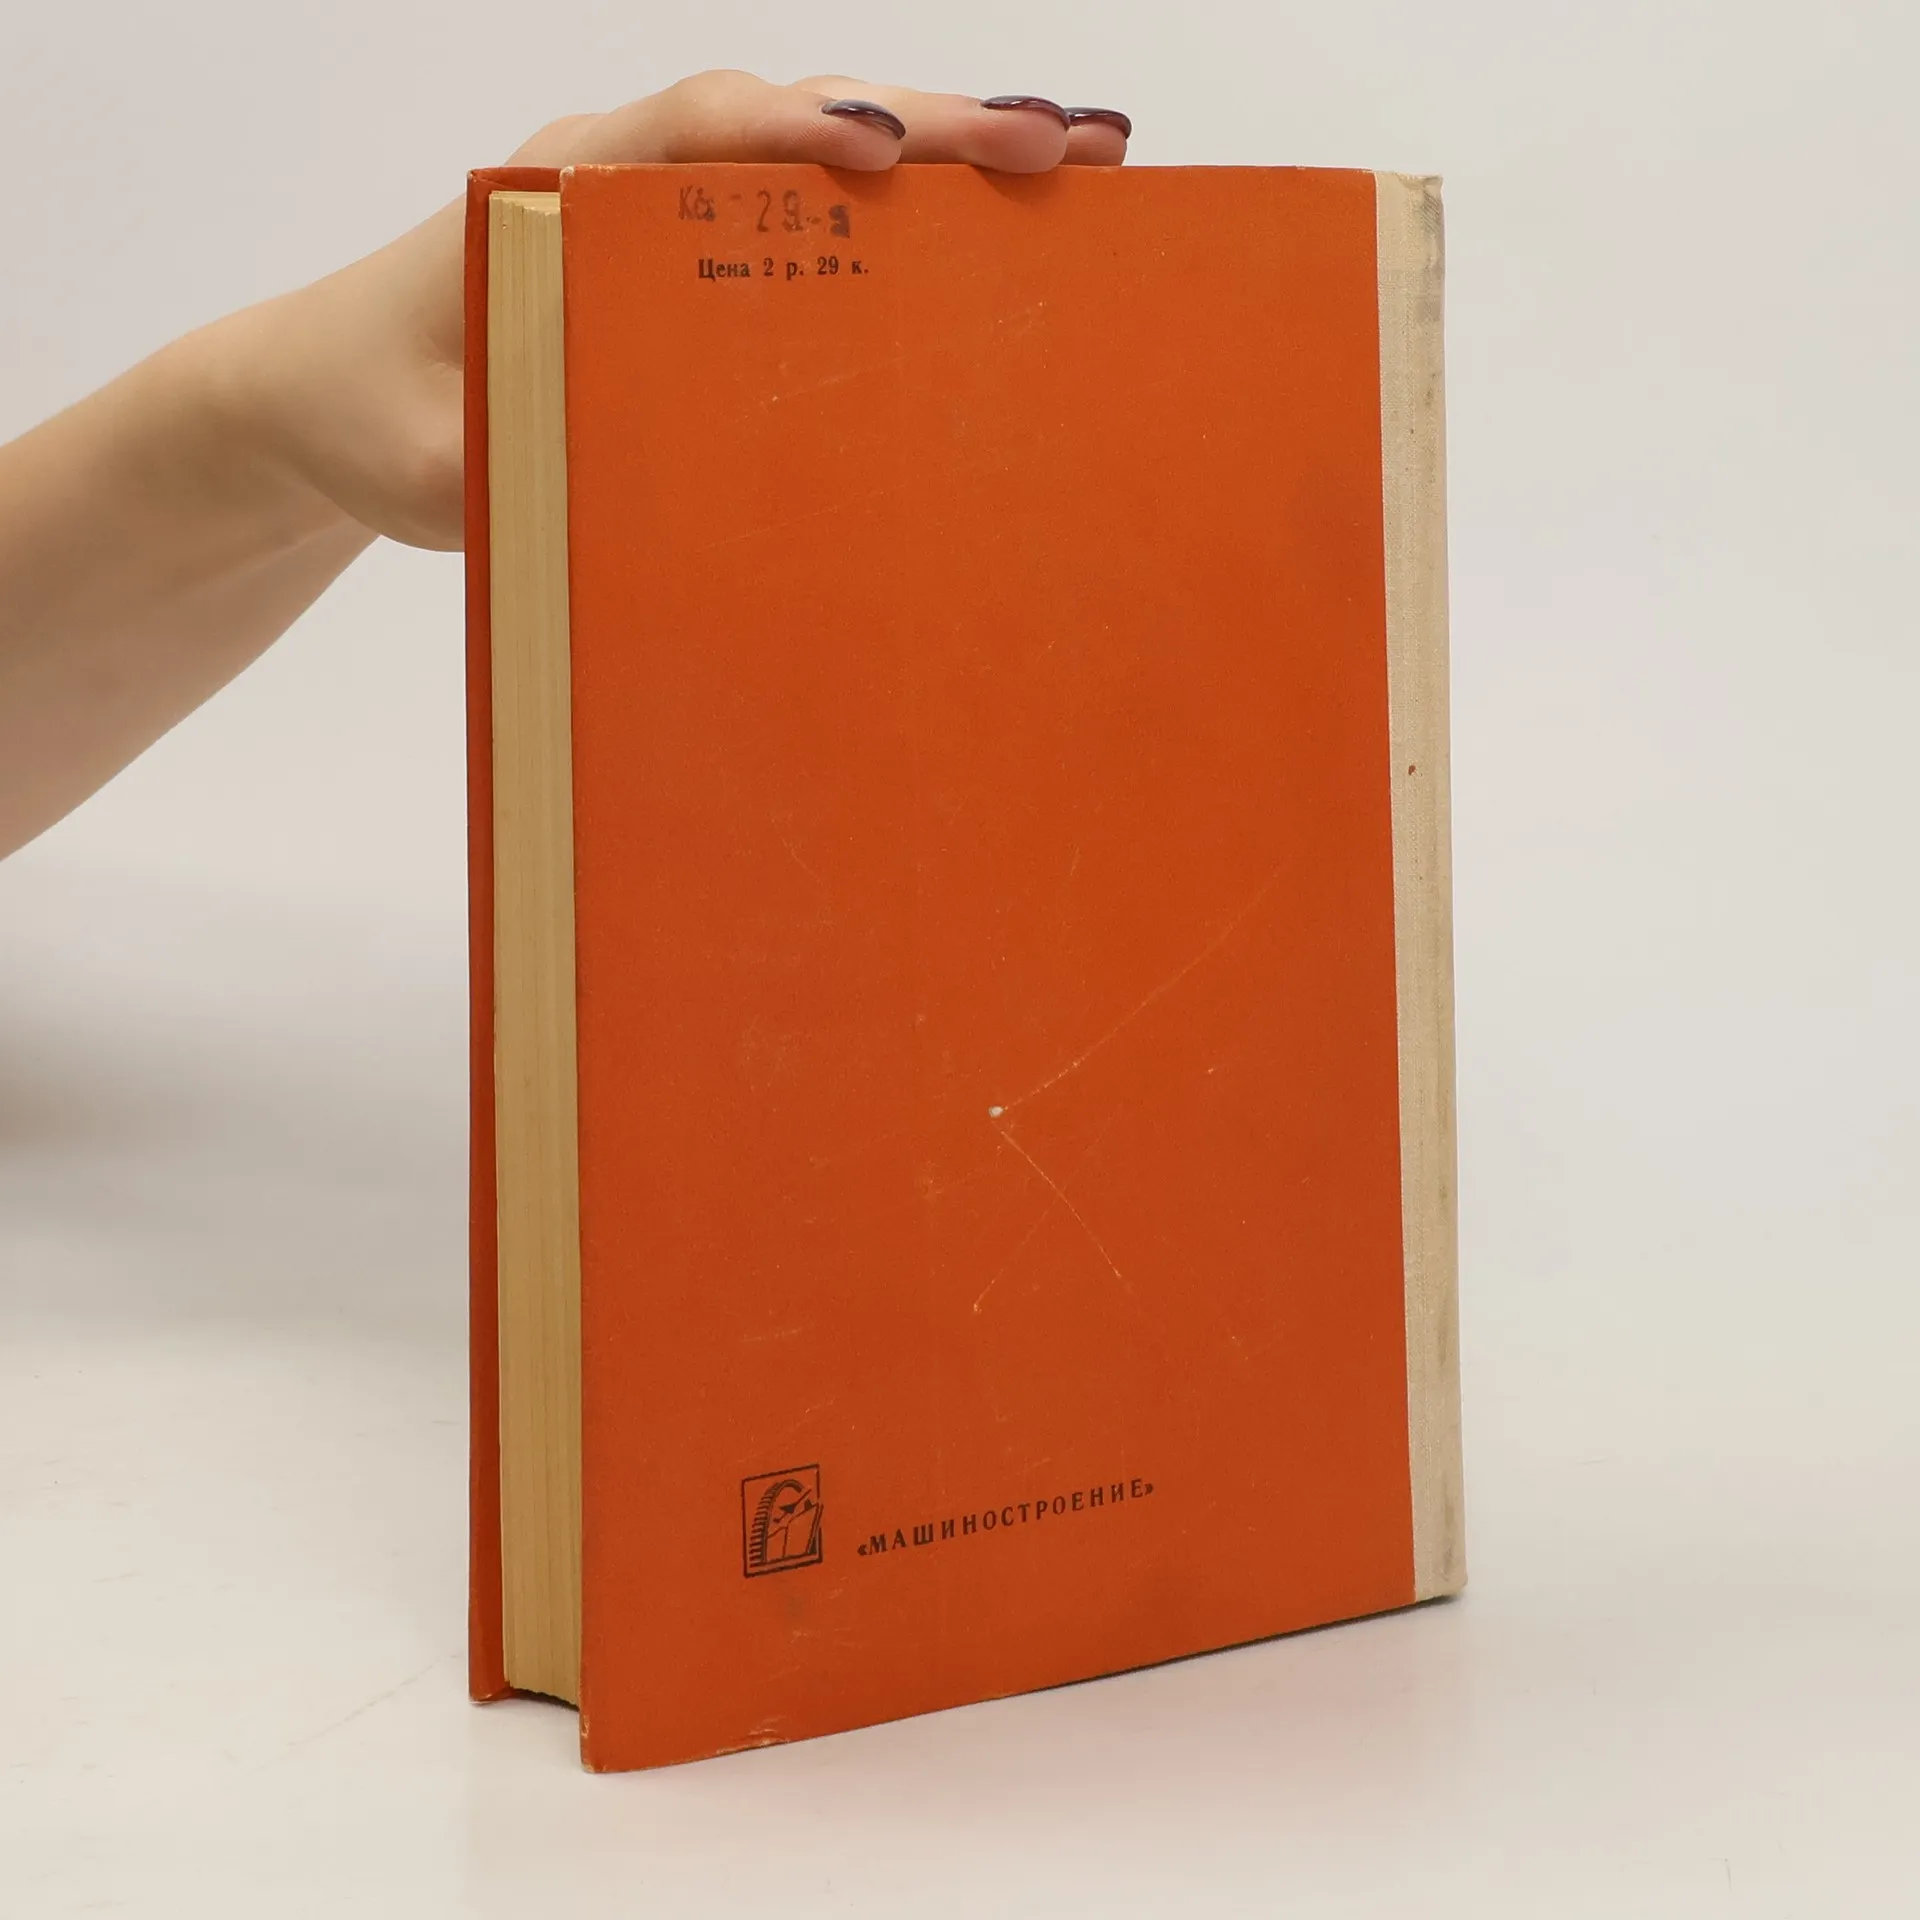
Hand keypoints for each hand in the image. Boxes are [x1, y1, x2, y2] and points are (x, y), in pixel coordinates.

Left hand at [231, 73, 1131, 551]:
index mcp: (553, 193)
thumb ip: (502, 455)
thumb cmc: (373, 414)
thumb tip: (622, 478)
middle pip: (791, 120)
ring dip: (947, 153)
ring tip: (1078, 162)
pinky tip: (997, 229)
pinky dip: (908, 212)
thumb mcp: (426, 456)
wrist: (329, 399)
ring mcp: (666, 214)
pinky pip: (812, 217)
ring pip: (821, 154)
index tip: (881, 148)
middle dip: (929, 126)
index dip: (788, 130)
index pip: (686, 133)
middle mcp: (624, 178)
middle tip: (1059, 143)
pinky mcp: (692, 260)